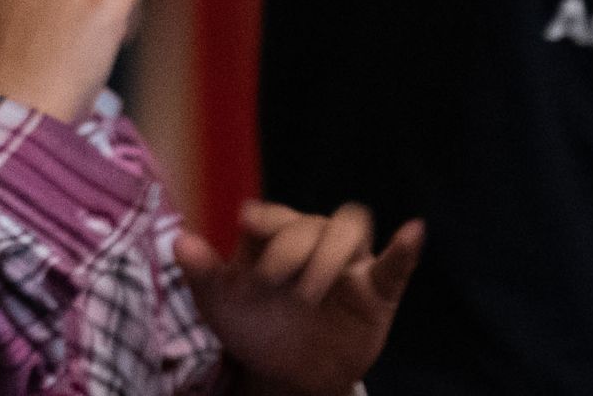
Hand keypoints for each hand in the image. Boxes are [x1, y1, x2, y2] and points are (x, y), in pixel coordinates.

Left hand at [177, 202, 422, 395]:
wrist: (286, 378)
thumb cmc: (252, 329)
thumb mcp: (220, 306)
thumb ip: (202, 274)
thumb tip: (179, 241)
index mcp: (276, 237)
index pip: (275, 214)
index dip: (265, 222)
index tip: (248, 230)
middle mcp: (313, 241)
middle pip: (310, 222)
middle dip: (290, 248)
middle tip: (272, 283)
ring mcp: (347, 266)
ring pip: (349, 228)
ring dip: (328, 253)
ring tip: (309, 290)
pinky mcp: (375, 292)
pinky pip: (395, 266)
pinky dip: (405, 249)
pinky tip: (413, 231)